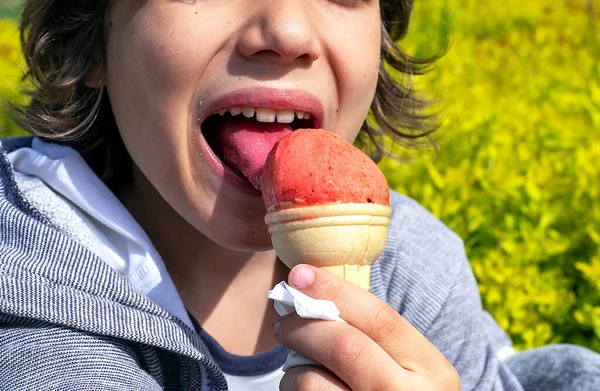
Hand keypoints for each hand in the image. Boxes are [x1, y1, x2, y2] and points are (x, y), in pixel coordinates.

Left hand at [275, 265, 460, 390]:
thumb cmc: (398, 390)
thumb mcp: (408, 364)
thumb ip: (375, 333)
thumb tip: (313, 288)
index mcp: (431, 369)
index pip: (380, 318)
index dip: (335, 290)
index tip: (300, 275)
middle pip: (345, 347)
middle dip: (304, 327)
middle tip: (284, 322)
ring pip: (314, 382)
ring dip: (293, 368)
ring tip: (296, 365)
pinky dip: (294, 390)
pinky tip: (304, 387)